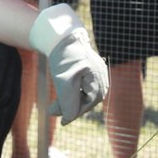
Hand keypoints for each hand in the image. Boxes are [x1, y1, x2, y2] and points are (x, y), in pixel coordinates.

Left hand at [29, 4, 108, 123]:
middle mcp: (102, 76)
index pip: (87, 104)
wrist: (62, 36)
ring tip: (58, 101)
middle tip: (55, 110)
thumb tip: (67, 119)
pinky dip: (74, 91)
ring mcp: (99, 71)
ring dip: (73, 99)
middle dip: (72, 106)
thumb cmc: (64, 58)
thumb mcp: (64, 82)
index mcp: (98, 79)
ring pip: (86, 94)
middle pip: (88, 100)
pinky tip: (64, 89)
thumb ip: (68, 103)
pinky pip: (85, 85)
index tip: (62, 121)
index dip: (73, 113)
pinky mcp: (92, 68)